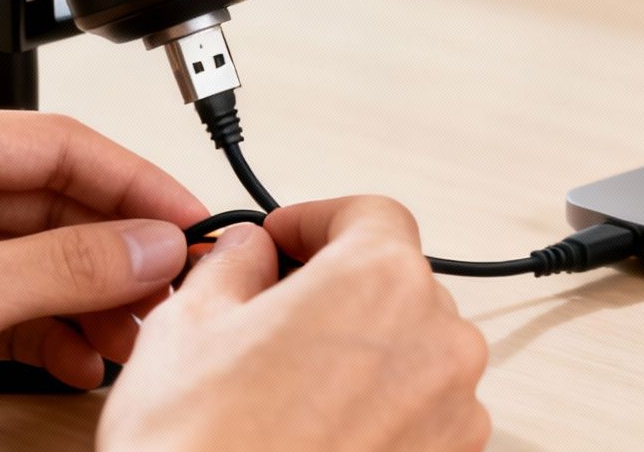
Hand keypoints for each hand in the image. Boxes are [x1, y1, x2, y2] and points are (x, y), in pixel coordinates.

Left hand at [0, 106, 207, 451]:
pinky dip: (45, 327)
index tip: (187, 221)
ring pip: (30, 256)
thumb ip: (66, 265)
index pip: (59, 144)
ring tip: (131, 333)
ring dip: (86, 296)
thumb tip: (148, 244)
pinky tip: (78, 355)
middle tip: (170, 288)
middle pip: (50, 201)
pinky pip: (0, 300)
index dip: (135, 183)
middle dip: (116, 250)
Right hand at [100, 196, 490, 451]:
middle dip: (335, 290)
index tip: (284, 240)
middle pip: (394, 284)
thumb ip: (234, 264)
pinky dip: (379, 411)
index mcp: (380, 279)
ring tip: (287, 386)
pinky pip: (422, 415)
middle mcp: (438, 339)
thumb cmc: (202, 444)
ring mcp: (454, 412)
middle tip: (270, 314)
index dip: (318, 220)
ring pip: (411, 353)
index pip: (371, 215)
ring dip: (360, 354)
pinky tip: (316, 430)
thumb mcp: (189, 322)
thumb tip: (250, 252)